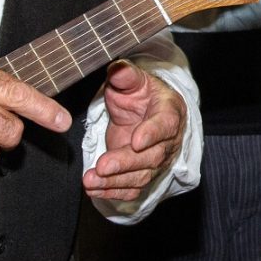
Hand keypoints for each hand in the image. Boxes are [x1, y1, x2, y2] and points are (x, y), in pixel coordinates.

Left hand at [86, 60, 185, 200]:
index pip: (165, 125)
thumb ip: (126, 76)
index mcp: (170, 112)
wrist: (145, 112)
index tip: (136, 140)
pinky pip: (132, 188)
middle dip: (125, 163)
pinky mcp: (143, 174)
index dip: (152, 134)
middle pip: (151, 157)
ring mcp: (157, 160)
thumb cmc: (141, 94)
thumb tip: (117, 68)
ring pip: (141, 176)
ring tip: (90, 181)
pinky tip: (94, 190)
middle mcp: (168, 141)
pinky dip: (113, 192)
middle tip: (102, 166)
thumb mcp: (133, 81)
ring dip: (115, 181)